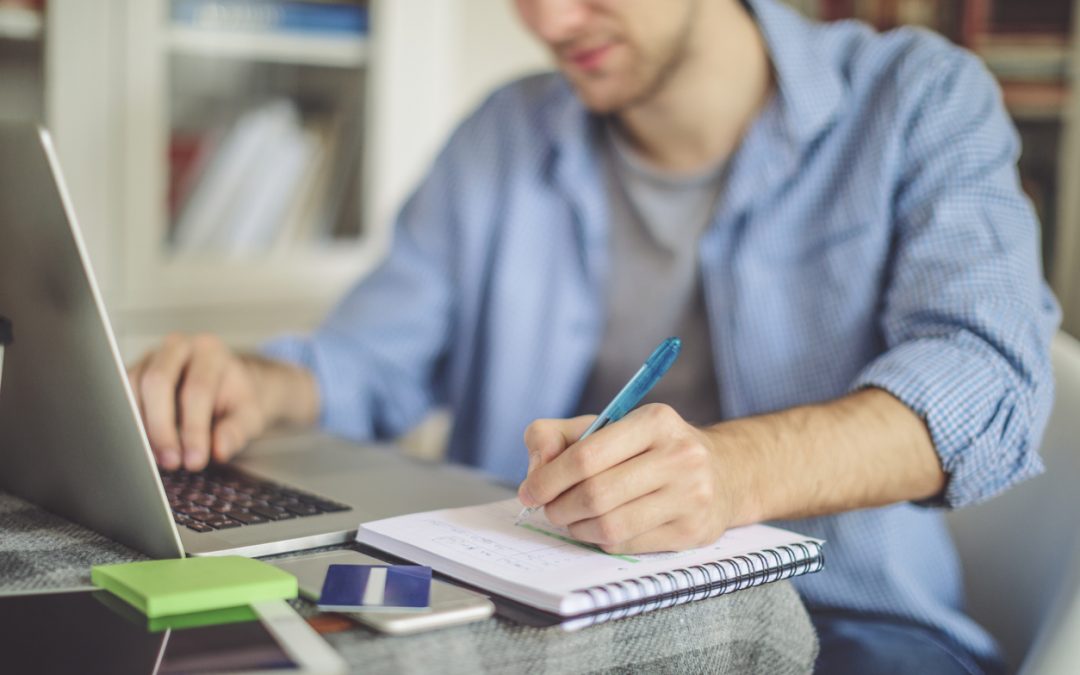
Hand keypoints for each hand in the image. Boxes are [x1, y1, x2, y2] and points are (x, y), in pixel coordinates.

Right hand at [126, 333, 315, 470]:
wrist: (226, 384)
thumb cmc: (236, 398)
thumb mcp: (249, 413)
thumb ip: (237, 430)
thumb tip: (218, 450)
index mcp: (209, 351)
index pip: (197, 389)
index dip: (194, 429)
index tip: (195, 459)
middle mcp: (177, 347)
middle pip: (158, 382)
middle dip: (161, 427)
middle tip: (171, 461)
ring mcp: (151, 358)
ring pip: (133, 389)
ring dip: (142, 428)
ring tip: (157, 459)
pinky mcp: (134, 373)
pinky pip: (122, 397)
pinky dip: (131, 425)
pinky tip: (143, 447)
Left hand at [519, 404, 741, 554]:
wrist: (724, 472)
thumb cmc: (652, 449)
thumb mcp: (610, 426)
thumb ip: (559, 435)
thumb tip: (537, 468)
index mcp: (655, 421)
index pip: (587, 455)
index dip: (549, 478)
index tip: (531, 490)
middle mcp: (679, 456)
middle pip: (595, 494)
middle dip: (559, 506)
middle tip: (549, 508)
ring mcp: (690, 497)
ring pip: (609, 525)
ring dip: (577, 527)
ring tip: (572, 519)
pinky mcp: (692, 531)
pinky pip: (626, 544)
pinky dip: (601, 540)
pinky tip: (601, 527)